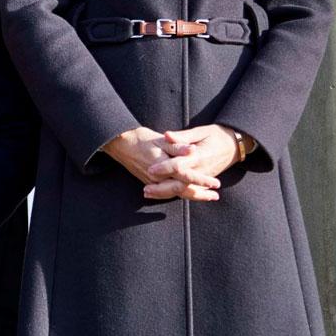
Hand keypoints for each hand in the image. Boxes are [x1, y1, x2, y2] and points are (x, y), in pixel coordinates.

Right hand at [102, 126, 220, 201]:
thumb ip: (177, 146)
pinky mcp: (149, 182)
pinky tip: (186, 194)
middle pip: (182, 191)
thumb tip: (193, 150)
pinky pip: (166, 193)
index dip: (202, 180)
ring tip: (205, 197)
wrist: (120, 143)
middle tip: (216, 196)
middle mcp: (157, 178)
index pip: (186, 177)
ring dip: (190, 196)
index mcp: (162, 167)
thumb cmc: (140, 139)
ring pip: (174, 194)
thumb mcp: (160, 140)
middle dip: (200, 194)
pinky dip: (177, 195)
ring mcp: (152, 182)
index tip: (216, 184)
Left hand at [143, 125, 242, 200]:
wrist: (236, 145)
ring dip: (166, 193)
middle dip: (162, 188)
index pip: (179, 165)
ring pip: (183, 190)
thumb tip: (167, 135)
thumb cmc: (217, 135)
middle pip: (179, 184)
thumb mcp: (201, 132)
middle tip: (145, 189)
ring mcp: (203, 178)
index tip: (150, 169)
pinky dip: (174, 194)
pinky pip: (188, 191)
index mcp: (199, 157)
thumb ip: (183, 136)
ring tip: (148, 193)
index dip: (164, 168)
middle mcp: (201, 170)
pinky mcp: (203, 181)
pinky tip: (161, 194)